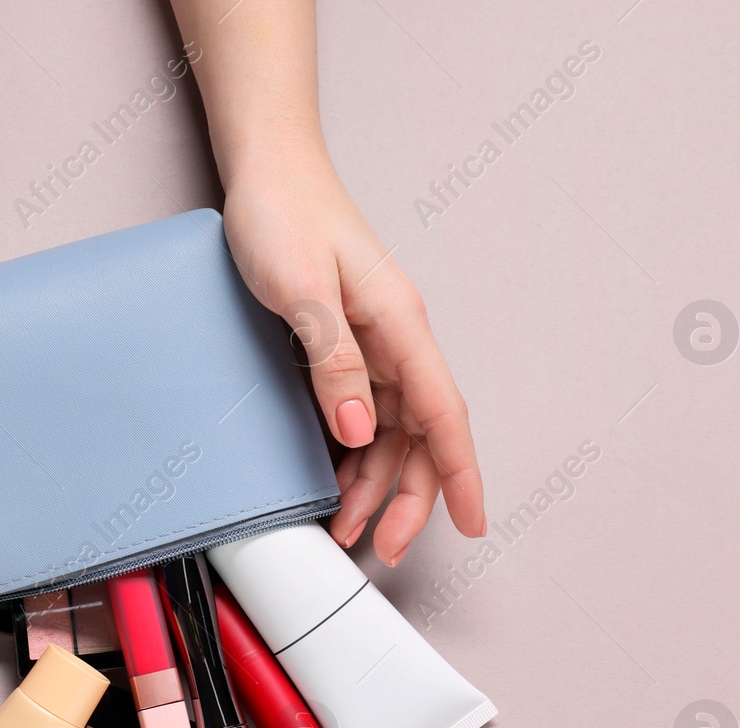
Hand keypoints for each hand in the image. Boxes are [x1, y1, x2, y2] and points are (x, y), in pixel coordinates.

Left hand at [220, 156, 485, 565]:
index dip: (461, 474)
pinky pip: (362, 412)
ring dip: (373, 483)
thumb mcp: (300, 288)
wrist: (267, 169)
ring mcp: (373, 343)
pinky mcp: (345, 345)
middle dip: (408, 498)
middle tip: (380, 546)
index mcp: (399, 323)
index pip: (443, 413)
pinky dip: (352, 454)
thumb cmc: (283, 214)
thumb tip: (361, 427)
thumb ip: (333, 357)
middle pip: (421, 436)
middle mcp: (395, 338)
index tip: (473, 524)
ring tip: (345, 527)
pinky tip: (334, 481)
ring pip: (390, 432)